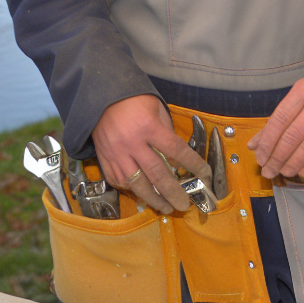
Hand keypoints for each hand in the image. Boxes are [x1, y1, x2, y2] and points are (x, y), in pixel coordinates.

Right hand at [93, 95, 212, 213]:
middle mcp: (132, 143)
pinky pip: (119, 181)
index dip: (193, 164)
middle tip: (183, 204)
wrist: (100, 95)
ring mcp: (117, 154)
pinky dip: (131, 190)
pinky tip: (142, 194)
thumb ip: (166, 130)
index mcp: (148, 126)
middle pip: (158, 174)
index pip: (176, 150)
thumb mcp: (155, 106)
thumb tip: (176, 154)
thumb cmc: (132, 99)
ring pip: (137, 185)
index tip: (204, 174)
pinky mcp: (104, 158)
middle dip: (173, 192)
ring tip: (165, 207)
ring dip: (154, 199)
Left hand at [247, 73, 303, 179]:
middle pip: (293, 136)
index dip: (267, 141)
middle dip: (277, 157)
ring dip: (293, 164)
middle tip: (268, 171)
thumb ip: (277, 119)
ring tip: (282, 173)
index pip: (279, 119)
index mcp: (302, 91)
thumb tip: (254, 145)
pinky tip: (302, 173)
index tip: (259, 157)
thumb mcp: (297, 95)